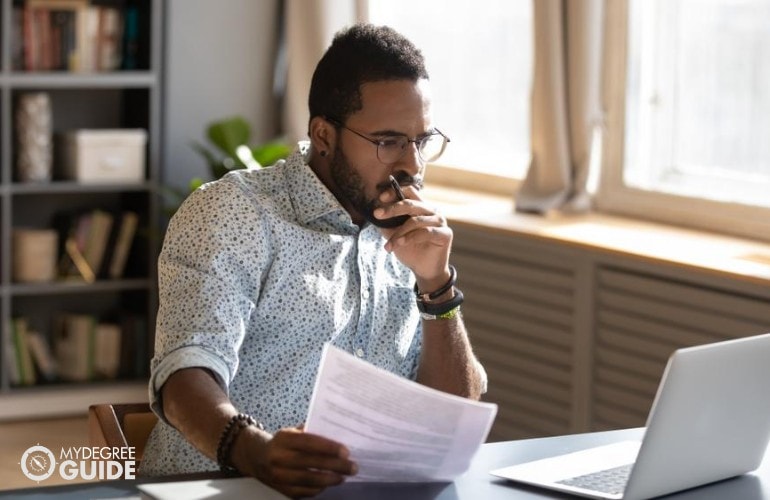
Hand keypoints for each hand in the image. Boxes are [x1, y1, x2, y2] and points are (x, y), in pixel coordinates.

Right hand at [232, 426, 356, 497]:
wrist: (255, 457)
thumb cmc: (282, 442)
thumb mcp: (292, 431)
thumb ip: (311, 432)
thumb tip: (338, 435)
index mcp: (284, 440)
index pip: (309, 443)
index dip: (328, 447)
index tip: (346, 451)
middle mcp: (279, 458)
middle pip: (311, 463)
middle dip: (335, 466)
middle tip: (353, 467)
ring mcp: (279, 476)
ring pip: (308, 481)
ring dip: (330, 480)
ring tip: (344, 477)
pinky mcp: (281, 490)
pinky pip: (304, 492)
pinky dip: (319, 489)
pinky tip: (329, 484)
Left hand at [374, 185, 452, 289]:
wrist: (423, 270)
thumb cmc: (410, 250)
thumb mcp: (395, 234)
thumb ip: (388, 223)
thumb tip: (376, 213)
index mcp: (421, 207)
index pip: (410, 192)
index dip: (395, 191)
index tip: (381, 198)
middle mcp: (432, 211)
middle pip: (411, 204)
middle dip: (392, 209)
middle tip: (377, 214)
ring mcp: (440, 221)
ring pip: (415, 221)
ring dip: (398, 233)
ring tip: (388, 245)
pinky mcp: (445, 234)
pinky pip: (425, 232)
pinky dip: (409, 238)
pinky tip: (398, 244)